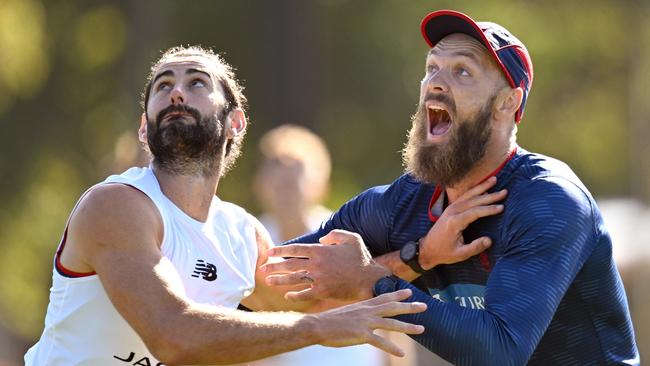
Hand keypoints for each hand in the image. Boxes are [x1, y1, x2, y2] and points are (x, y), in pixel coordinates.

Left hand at [261, 230, 390, 301]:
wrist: (370, 279)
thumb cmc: (361, 258)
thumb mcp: (351, 238)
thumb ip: (334, 234)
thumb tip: (321, 239)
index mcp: (321, 251)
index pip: (295, 249)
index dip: (281, 250)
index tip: (270, 252)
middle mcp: (317, 264)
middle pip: (290, 265)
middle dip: (274, 266)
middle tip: (261, 268)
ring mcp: (319, 279)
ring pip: (294, 279)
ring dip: (279, 280)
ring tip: (268, 281)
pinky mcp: (323, 292)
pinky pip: (305, 294)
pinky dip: (295, 295)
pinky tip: (287, 295)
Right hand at [310, 288, 425, 356]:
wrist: (316, 326)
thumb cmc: (328, 321)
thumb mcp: (346, 313)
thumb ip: (357, 314)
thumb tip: (362, 317)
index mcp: (363, 305)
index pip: (384, 297)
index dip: (398, 295)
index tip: (409, 292)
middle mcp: (367, 311)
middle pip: (393, 308)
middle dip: (410, 307)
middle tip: (425, 306)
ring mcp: (365, 322)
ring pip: (392, 324)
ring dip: (408, 327)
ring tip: (422, 329)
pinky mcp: (362, 335)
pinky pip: (381, 342)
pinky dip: (392, 349)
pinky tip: (402, 354)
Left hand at [419, 176, 506, 268]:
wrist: (427, 248)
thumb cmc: (444, 252)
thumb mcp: (460, 254)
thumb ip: (475, 247)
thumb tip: (489, 240)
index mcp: (454, 222)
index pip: (474, 212)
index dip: (488, 209)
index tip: (501, 207)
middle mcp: (452, 212)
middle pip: (473, 200)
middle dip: (490, 196)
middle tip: (504, 192)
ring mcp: (450, 208)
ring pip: (468, 195)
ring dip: (482, 187)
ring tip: (494, 179)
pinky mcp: (450, 208)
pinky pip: (464, 196)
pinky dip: (474, 190)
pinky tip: (482, 186)